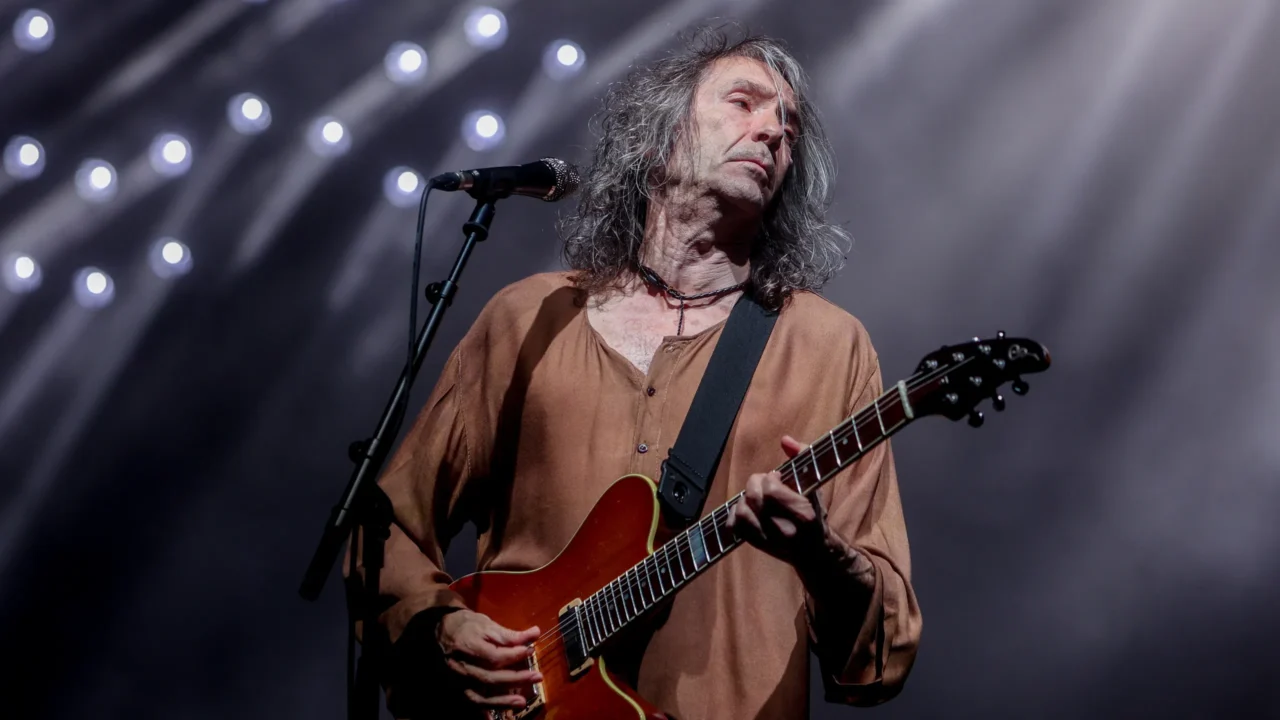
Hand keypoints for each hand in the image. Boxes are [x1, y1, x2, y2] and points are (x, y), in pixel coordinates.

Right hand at [435, 609, 542, 709]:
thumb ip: (510, 634)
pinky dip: (481, 714)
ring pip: (478, 697)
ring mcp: (457, 681)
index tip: (530, 651)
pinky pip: (470, 705)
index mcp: (469, 646)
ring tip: (521, 702)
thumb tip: (535, 634)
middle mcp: (461, 667)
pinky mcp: (456, 690)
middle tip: (537, 677)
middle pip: (489, 678)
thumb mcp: (488, 625)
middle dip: (515, 679)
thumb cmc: (468, 626)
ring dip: (501, 702)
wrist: (442, 632)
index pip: (494, 656)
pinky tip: (493, 718)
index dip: (514, 656)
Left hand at [726, 435, 829, 567]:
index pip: (771, 489)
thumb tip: (785, 440)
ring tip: (757, 498)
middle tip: (765, 484)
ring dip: (745, 499)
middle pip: (753, 497)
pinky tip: (748, 510)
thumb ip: (803, 457)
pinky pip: (734, 525)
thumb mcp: (815, 485)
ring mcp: (769, 540)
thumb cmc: (815, 514)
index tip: (778, 478)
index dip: (770, 478)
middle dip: (756, 484)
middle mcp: (785, 530)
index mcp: (803, 514)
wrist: (814, 551)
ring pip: (741, 511)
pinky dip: (736, 514)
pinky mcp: (756, 545)